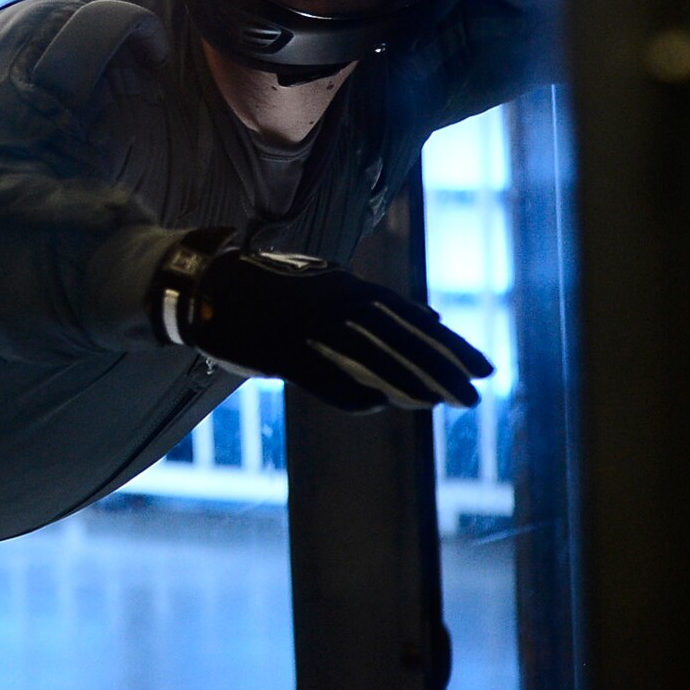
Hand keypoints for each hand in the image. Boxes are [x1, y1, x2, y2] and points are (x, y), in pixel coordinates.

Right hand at [160, 235, 492, 411]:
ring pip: (367, 355)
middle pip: (399, 337)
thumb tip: (435, 314)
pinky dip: (350, 390)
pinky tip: (377, 406)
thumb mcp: (331, 283)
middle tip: (475, 396)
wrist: (204, 284)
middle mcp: (332, 298)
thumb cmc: (273, 288)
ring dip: (406, 381)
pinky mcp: (276, 346)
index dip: (450, 344)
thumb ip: (381, 303)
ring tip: (438, 404)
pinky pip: (321, 373)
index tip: (485, 369)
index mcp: (347, 283)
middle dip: (440, 367)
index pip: (412, 317)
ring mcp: (304, 322)